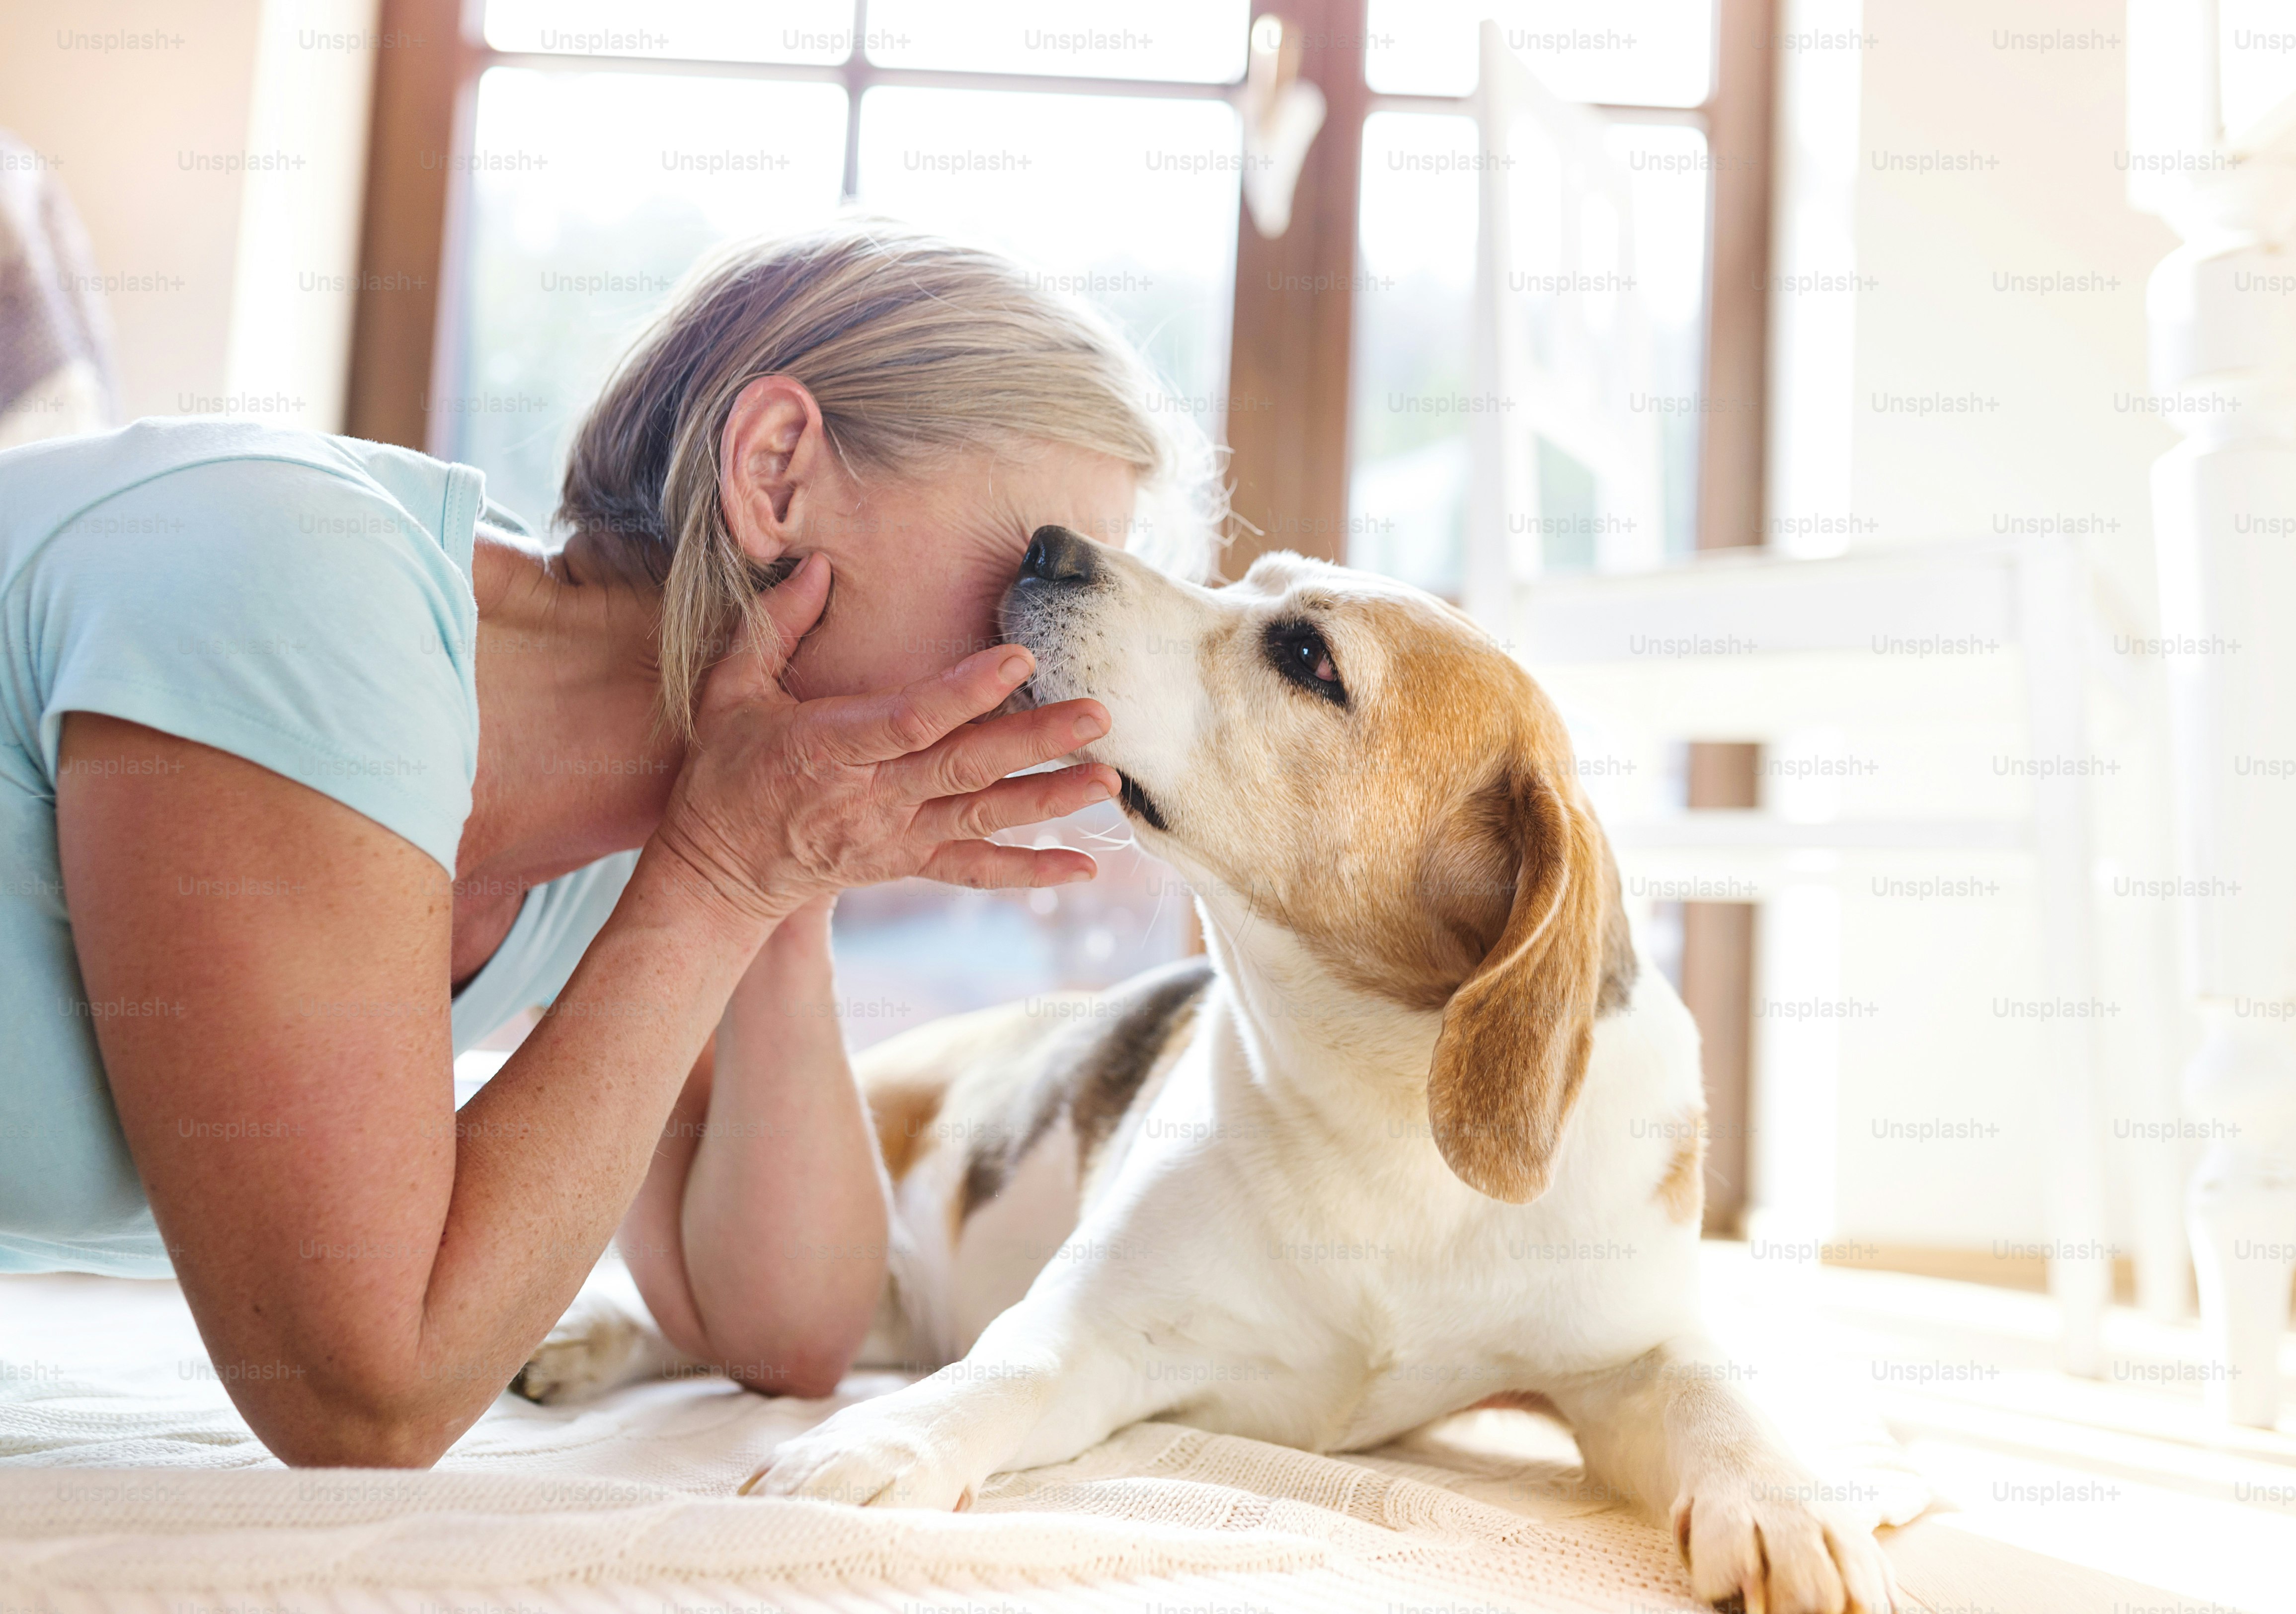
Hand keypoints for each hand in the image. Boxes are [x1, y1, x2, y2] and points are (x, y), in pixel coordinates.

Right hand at [652, 554, 1118, 924]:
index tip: (1020, 659)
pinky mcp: (907, 864)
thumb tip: (821, 564)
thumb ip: (775, 626)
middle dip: (1033, 742)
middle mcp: (868, 798)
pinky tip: (1083, 867)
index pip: (908, 720)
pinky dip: (1029, 873)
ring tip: (1110, 780)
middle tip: (1098, 715)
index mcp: (827, 748)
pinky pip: (974, 871)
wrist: (717, 868)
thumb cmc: (726, 767)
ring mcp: (893, 837)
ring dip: (1048, 801)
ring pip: (980, 817)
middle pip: (962, 768)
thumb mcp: (730, 690)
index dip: (965, 692)